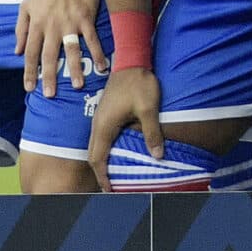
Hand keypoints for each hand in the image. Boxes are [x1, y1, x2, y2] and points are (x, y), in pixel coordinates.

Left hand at [15, 0, 106, 97]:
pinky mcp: (86, 19)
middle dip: (49, 77)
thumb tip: (17, 51)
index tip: (29, 88)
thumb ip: (20, 28)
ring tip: (77, 86)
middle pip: (49, 56)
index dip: (29, 71)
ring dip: (75, 69)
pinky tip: (102, 67)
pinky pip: (92, 40)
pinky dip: (98, 53)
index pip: (30, 52)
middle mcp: (52, 27)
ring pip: (71, 51)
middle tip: (50, 95)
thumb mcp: (26, 6)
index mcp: (37, 24)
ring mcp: (70, 24)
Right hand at [88, 63, 164, 193]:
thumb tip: (158, 156)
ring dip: (102, 161)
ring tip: (113, 174)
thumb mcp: (148, 108)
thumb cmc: (139, 83)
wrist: (131, 60)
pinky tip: (116, 152)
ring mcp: (99, 117)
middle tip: (112, 187)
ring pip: (96, 146)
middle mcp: (98, 123)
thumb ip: (152, 132)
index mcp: (105, 125)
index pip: (97, 158)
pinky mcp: (104, 112)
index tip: (110, 190)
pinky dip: (105, 149)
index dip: (102, 176)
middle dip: (100, 173)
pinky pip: (101, 137)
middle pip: (93, 155)